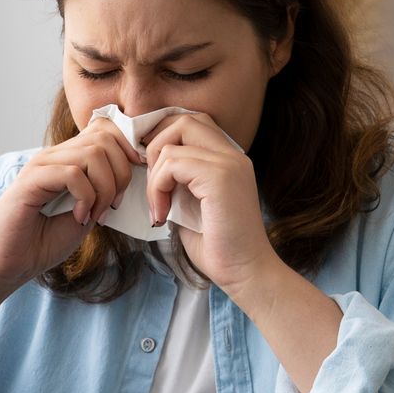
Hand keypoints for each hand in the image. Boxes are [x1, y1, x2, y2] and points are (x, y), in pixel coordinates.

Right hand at [0, 116, 141, 289]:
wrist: (9, 265)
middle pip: (105, 138)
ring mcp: (41, 165)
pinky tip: (79, 218)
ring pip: (93, 154)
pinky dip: (86, 198)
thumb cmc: (43, 242)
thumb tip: (133, 175)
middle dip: (121, 173)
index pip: (106, 130)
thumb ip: (104, 192)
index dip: (127, 152)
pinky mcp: (30, 180)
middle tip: (112, 205)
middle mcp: (54, 155)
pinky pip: (73, 174)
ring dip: (105, 188)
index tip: (130, 187)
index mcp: (67, 159)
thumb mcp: (86, 213)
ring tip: (95, 214)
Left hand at [141, 111, 282, 294]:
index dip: (163, 138)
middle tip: (149, 181)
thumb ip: (177, 182)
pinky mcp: (220, 177)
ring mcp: (229, 163)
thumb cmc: (219, 247)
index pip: (192, 124)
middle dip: (154, 144)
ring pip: (173, 140)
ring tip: (158, 205)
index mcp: (228, 159)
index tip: (148, 170)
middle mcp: (232, 155)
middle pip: (183, 119)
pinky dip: (158, 187)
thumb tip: (148, 170)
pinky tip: (163, 214)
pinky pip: (173, 163)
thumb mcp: (190, 206)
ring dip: (154, 173)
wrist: (245, 273)